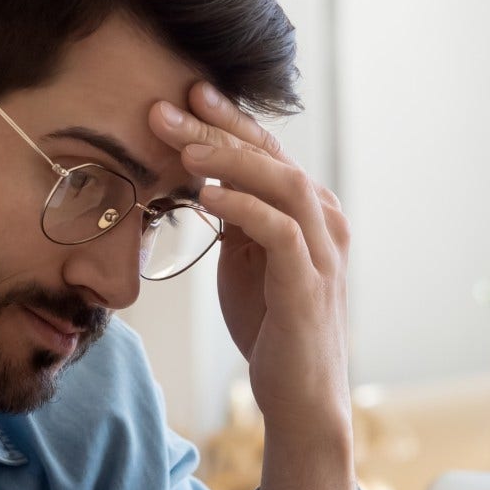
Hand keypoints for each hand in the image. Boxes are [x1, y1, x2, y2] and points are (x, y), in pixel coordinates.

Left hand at [149, 82, 350, 434]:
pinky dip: (243, 207)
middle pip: (271, 155)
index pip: (267, 150)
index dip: (227, 120)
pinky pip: (280, 231)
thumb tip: (201, 179)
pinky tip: (205, 195)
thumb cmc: (270, 326)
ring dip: (230, 161)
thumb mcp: (246, 260)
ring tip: (185, 147)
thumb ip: (236, 218)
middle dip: (217, 129)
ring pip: (282, 182)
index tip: (183, 95)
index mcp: (308, 209)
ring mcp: (322, 250)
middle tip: (165, 109)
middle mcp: (324, 220)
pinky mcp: (308, 284)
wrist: (298, 394)